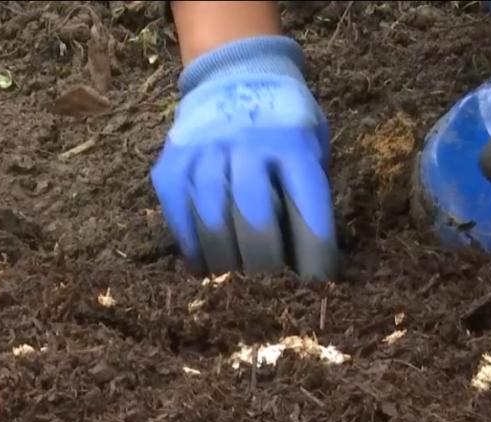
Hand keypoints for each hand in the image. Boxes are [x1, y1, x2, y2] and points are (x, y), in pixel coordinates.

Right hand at [150, 36, 339, 280]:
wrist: (236, 75)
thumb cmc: (282, 126)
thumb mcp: (310, 144)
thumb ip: (307, 191)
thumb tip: (307, 259)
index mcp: (293, 142)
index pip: (307, 201)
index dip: (314, 246)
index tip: (316, 277)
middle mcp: (247, 143)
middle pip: (254, 213)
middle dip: (262, 255)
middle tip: (265, 273)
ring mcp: (205, 150)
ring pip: (211, 216)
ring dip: (223, 255)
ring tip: (231, 270)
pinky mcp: (173, 161)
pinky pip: (177, 210)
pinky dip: (189, 242)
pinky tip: (201, 262)